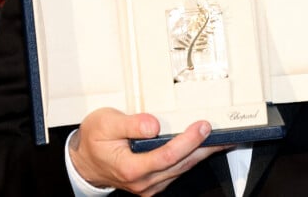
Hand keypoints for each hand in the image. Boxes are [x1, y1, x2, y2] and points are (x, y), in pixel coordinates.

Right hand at [69, 107, 226, 195]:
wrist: (85, 161)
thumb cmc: (94, 140)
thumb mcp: (106, 124)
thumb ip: (130, 124)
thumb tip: (153, 124)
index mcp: (130, 167)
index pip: (166, 156)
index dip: (187, 141)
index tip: (202, 126)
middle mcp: (142, 181)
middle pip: (180, 164)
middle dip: (203, 147)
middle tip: (222, 131)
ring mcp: (149, 184)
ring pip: (182, 169)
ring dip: (202, 153)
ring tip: (221, 138)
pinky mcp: (153, 182)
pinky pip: (177, 170)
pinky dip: (192, 157)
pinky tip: (203, 146)